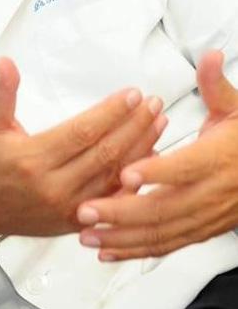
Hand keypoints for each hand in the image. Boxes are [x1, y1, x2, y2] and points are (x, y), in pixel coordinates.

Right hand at [0, 57, 164, 242]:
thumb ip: (2, 93)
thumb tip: (6, 62)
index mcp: (32, 159)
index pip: (81, 132)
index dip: (111, 112)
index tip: (133, 93)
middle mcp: (52, 186)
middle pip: (104, 153)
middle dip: (134, 125)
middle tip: (154, 102)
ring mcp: (68, 208)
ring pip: (114, 175)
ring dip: (141, 147)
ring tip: (160, 121)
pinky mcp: (77, 221)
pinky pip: (113, 198)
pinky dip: (135, 177)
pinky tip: (151, 156)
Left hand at [78, 50, 237, 259]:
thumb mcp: (237, 108)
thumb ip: (216, 85)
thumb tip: (210, 57)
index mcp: (219, 158)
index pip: (186, 167)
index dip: (156, 172)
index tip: (126, 173)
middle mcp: (212, 192)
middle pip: (166, 208)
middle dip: (123, 212)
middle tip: (86, 210)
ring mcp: (206, 217)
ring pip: (162, 233)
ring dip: (122, 237)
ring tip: (86, 235)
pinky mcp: (200, 230)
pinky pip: (167, 246)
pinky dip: (136, 251)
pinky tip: (108, 252)